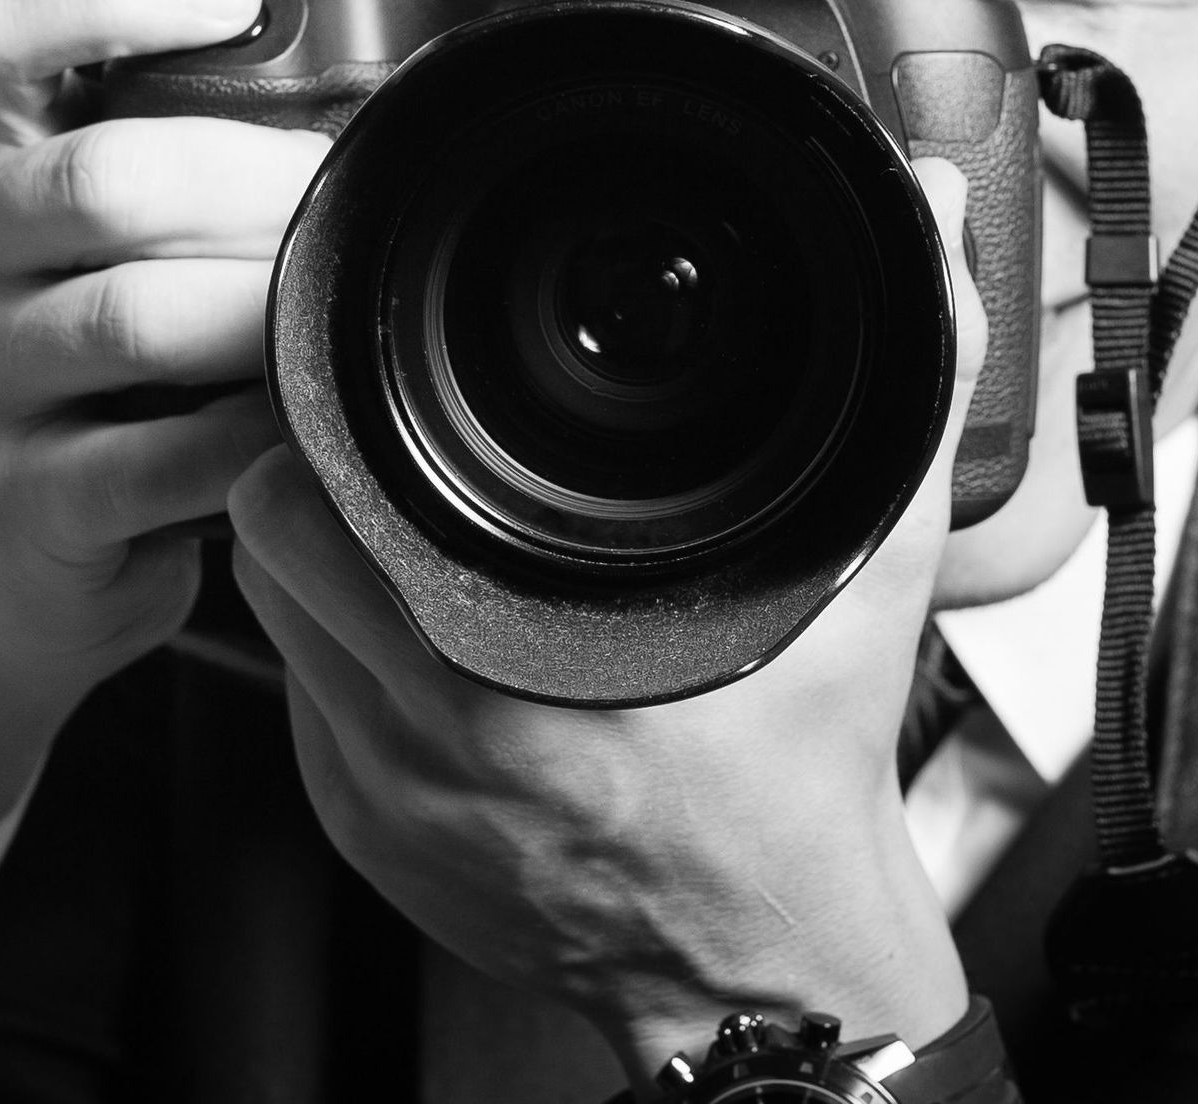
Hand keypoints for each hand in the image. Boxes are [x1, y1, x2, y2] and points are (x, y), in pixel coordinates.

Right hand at [0, 0, 484, 877]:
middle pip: (102, 178)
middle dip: (262, 180)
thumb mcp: (177, 166)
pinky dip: (253, 431)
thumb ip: (298, 38)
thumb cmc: (129, 305)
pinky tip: (318, 416)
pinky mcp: (17, 495)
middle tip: (368, 187)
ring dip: (267, 303)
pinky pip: (152, 457)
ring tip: (356, 294)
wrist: (29, 537)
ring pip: (129, 314)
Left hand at [230, 158, 983, 1088]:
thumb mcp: (872, 570)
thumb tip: (929, 223)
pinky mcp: (359, 835)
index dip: (339, 405)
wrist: (769, 973)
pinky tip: (411, 624)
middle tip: (388, 434)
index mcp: (520, 670)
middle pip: (273, 532)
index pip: (324, 483)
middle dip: (317, 462)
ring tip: (399, 517)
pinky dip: (330, 640)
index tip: (386, 371)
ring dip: (315, 546)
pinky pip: (291, 697)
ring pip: (268, 608)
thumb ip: (912, 384)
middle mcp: (424, 737)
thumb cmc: (807, 780)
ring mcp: (379, 797)